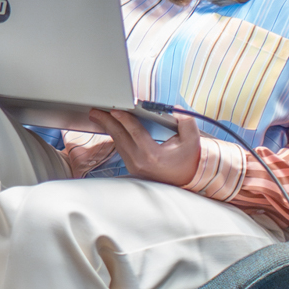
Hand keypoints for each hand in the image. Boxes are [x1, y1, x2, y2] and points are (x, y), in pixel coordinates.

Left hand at [86, 108, 201, 185]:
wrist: (187, 180)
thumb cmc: (188, 159)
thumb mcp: (192, 140)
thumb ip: (186, 122)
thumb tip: (176, 108)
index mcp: (152, 154)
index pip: (134, 132)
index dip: (123, 119)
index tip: (113, 109)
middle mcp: (140, 161)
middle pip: (120, 137)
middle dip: (106, 121)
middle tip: (95, 111)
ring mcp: (134, 166)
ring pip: (118, 143)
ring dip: (108, 128)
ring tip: (98, 116)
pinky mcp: (132, 168)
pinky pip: (121, 149)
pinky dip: (115, 136)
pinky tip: (110, 128)